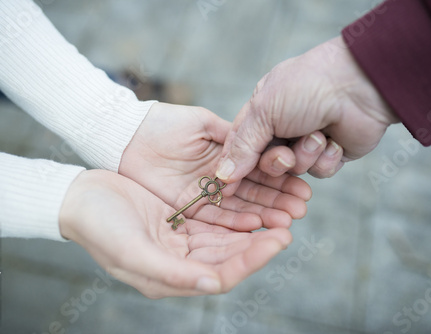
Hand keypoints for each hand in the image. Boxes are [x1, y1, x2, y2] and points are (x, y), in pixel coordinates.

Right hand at [59, 170, 291, 297]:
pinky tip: (253, 203)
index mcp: (169, 277)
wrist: (79, 198)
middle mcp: (180, 262)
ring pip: (227, 238)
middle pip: (230, 256)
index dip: (252, 260)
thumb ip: (172, 273)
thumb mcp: (131, 251)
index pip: (222, 275)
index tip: (279, 240)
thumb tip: (212, 284)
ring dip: (253, 228)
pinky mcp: (180, 219)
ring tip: (280, 213)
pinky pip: (215, 219)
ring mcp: (181, 240)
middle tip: (289, 224)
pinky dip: (235, 214)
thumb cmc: (99, 226)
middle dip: (260, 243)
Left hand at [119, 102, 311, 229]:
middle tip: (302, 209)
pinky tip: (257, 225)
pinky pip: (216, 218)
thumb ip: (233, 137)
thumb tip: (263, 145)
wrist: (126, 136)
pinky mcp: (188, 208)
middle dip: (279, 201)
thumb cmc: (163, 122)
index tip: (303, 187)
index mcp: (227, 156)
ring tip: (287, 221)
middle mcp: (220, 179)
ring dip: (265, 215)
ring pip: (240, 208)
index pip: (260, 171)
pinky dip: (236, 222)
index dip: (282, 179)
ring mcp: (205, 195)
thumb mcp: (203, 124)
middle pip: (255, 194)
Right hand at [216, 36, 398, 182]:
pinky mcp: (330, 154)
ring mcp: (307, 142)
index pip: (239, 147)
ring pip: (294, 172)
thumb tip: (222, 176)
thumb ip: (242, 146)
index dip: (233, 168)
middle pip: (265, 165)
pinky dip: (326, 159)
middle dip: (276, 164)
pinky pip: (319, 172)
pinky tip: (334, 141)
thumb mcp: (264, 112)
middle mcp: (282, 128)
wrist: (359, 86)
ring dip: (305, 157)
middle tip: (285, 156)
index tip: (223, 189)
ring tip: (318, 135)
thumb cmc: (306, 87)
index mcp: (262, 113)